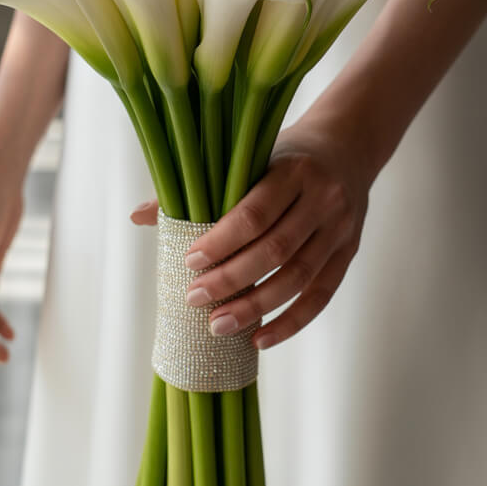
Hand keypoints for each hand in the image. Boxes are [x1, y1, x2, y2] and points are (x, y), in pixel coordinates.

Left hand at [130, 114, 373, 348]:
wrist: (348, 146)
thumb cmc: (284, 156)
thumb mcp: (249, 157)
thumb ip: (198, 187)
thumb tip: (137, 216)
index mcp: (293, 170)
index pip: (254, 213)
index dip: (221, 241)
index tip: (190, 262)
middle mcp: (323, 199)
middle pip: (276, 249)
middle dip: (232, 280)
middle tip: (194, 300)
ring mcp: (340, 229)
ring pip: (298, 277)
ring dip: (257, 307)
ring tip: (219, 327)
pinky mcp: (348, 253)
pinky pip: (321, 295)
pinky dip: (291, 322)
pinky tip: (260, 339)